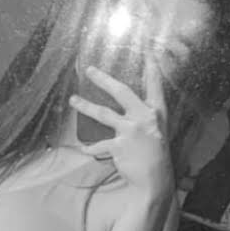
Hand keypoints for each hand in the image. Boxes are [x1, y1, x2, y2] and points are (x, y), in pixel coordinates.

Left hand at [69, 52, 174, 195]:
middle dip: (104, 79)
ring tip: (72, 100)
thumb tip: (129, 103)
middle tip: (89, 70)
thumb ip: (145, 115)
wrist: (155, 181)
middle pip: (121, 92)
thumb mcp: (157, 130)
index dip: (151, 67)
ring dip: (85, 106)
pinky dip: (90, 146)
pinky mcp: (119, 146)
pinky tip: (82, 148)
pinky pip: (98, 144)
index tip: (147, 49)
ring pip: (103, 113)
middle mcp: (145, 118)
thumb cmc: (155, 154)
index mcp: (157, 112)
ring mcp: (131, 131)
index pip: (154, 84)